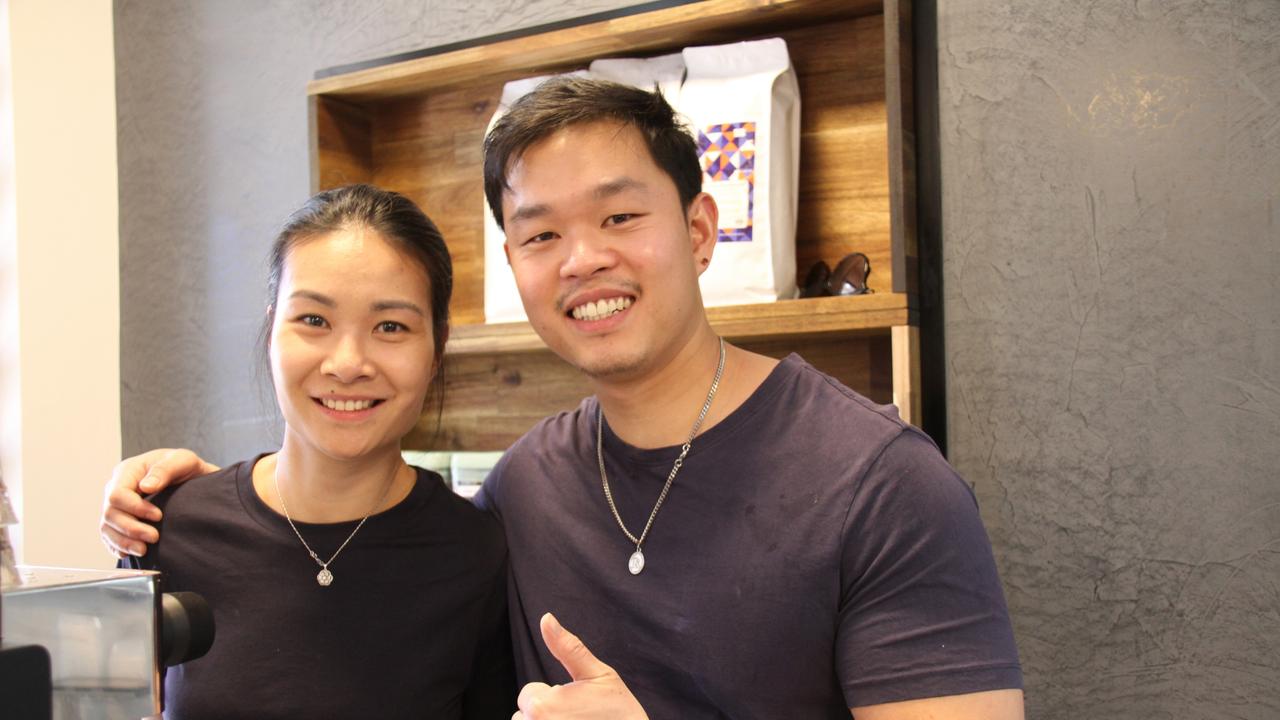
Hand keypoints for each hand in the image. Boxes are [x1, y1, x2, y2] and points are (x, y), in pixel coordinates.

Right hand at [100, 448, 219, 557]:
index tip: (158, 516)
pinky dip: (118, 546)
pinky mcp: (120, 520)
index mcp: (128, 471)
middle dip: (131, 529)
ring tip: (143, 550)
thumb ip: (165, 470)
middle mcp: (117, 488)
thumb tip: (146, 487)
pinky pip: (110, 536)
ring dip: (124, 542)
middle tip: (154, 537)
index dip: (135, 508)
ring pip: (107, 527)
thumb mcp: (182, 460)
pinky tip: (130, 552)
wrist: (191, 478)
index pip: (117, 494)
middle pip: (110, 514)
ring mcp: (117, 505)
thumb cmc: (184, 467)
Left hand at [512, 613, 647, 719]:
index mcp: (542, 705)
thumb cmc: (620, 712)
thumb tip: (546, 618)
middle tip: (577, 717)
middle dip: (545, 714)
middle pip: (523, 716)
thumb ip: (568, 647)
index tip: (576, 704)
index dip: (552, 696)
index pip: (528, 694)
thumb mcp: (598, 674)